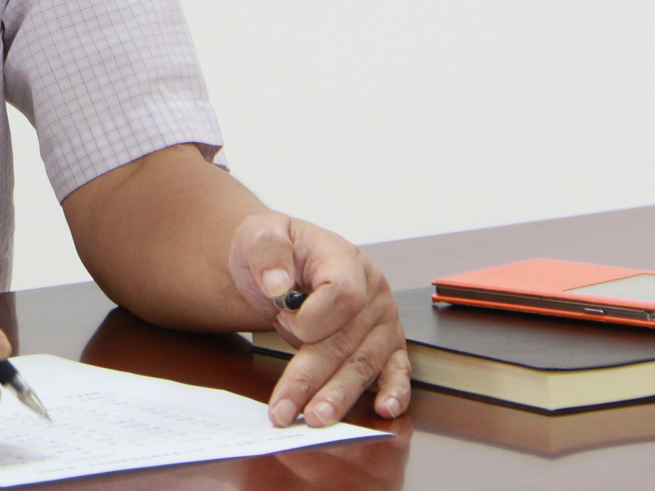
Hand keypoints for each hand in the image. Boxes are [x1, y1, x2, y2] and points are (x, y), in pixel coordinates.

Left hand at [228, 212, 410, 427]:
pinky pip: (396, 369)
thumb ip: (267, 252)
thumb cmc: (273, 252)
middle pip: (348, 340)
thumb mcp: (259, 235)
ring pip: (364, 363)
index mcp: (346, 259)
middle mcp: (373, 292)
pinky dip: (393, 390)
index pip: (341, 296)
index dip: (311, 317)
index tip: (282, 319)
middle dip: (315, 377)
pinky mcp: (385, 344)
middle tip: (287, 408)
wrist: (281, 263)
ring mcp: (382, 320)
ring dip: (339, 395)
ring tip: (315, 419)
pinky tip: (386, 408)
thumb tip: (277, 285)